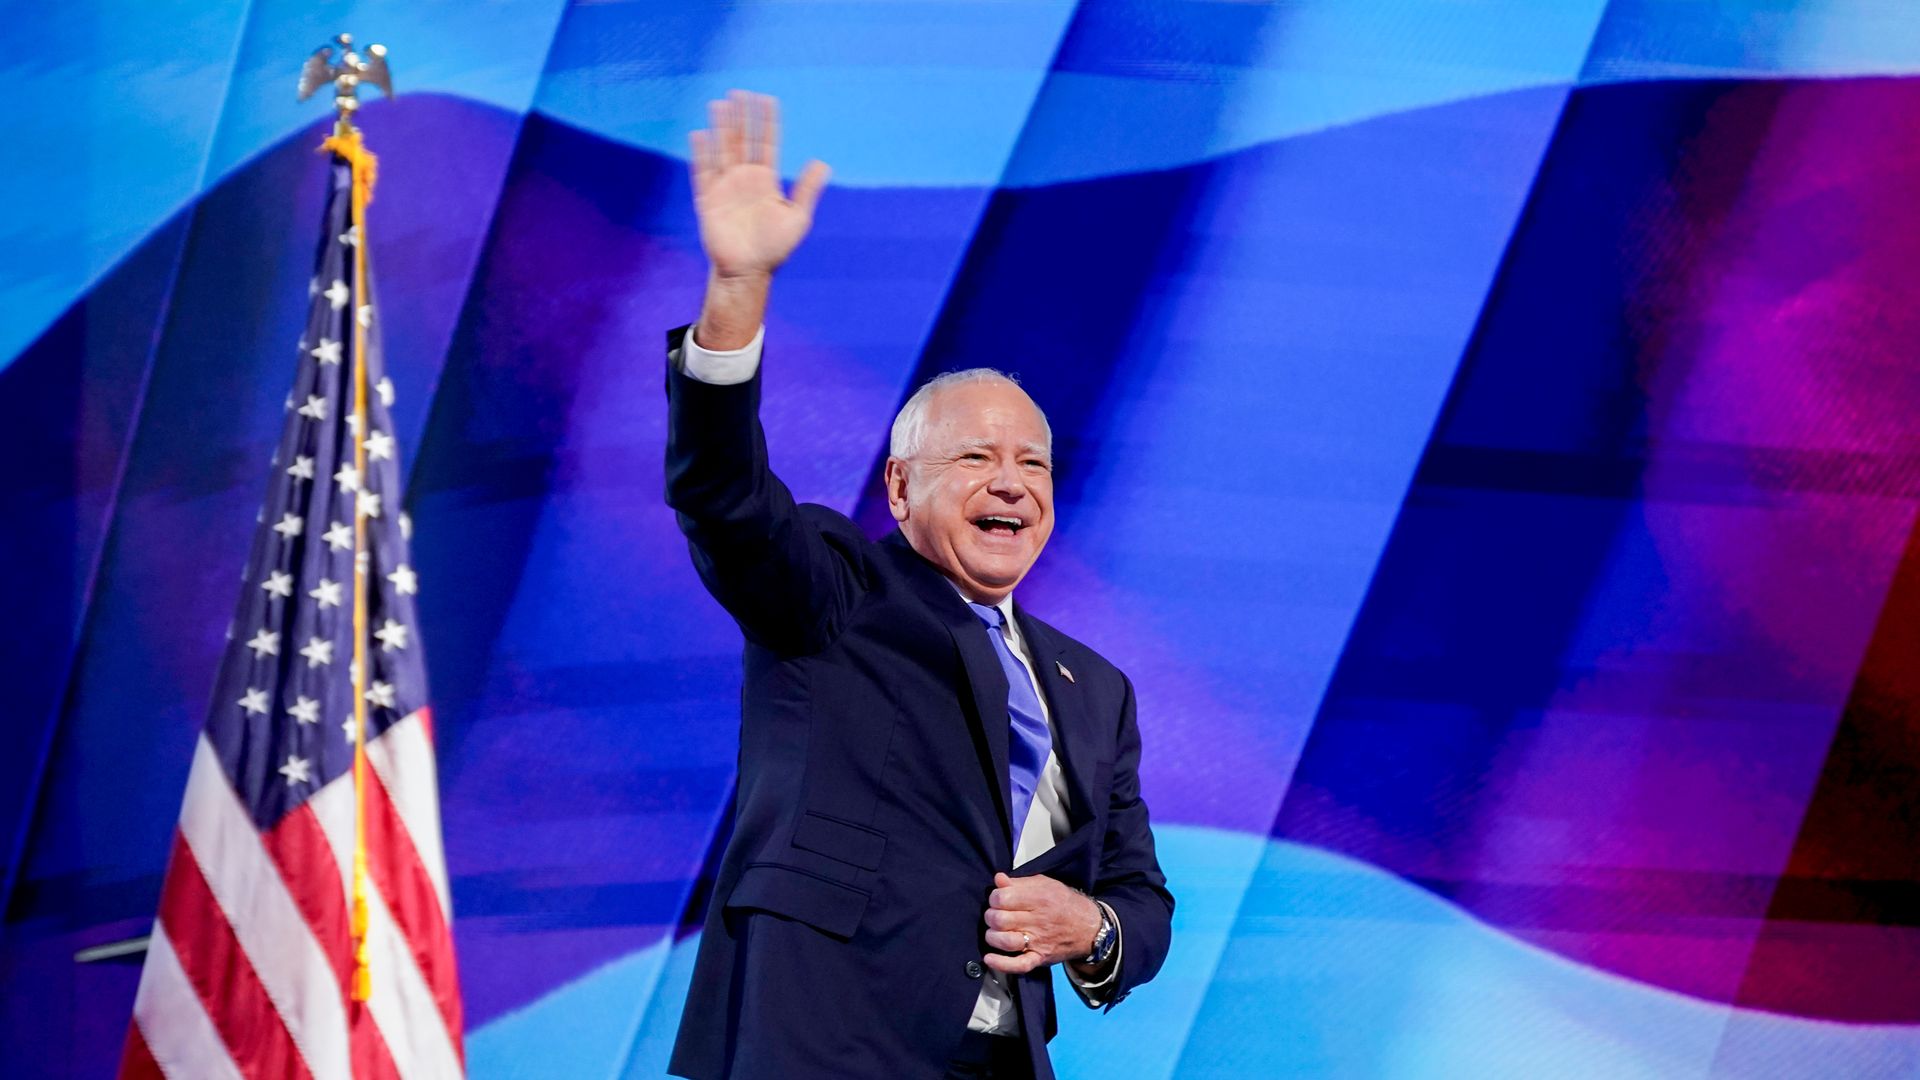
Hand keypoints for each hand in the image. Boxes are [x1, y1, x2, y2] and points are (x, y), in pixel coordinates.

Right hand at [689, 90, 829, 282]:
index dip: (766, 121)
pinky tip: (700, 134)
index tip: (767, 98)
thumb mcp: (797, 218)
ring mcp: (725, 187)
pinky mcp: (708, 200)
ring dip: (721, 127)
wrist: (748, 272)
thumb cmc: (775, 248)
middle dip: (741, 116)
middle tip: (739, 92)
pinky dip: (701, 154)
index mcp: (766, 180)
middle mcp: (744, 179)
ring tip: (719, 103)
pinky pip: (703, 172)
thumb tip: (823, 163)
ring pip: (722, 150)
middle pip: (742, 140)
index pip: (766, 143)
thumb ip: (807, 190)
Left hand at [981, 872, 1100, 975]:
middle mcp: (1038, 921)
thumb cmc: (1065, 903)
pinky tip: (989, 958)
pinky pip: (1019, 965)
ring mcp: (1039, 941)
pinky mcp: (1040, 958)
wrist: (1089, 927)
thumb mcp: (1045, 884)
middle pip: (1000, 919)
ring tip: (994, 932)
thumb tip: (998, 879)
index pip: (1002, 898)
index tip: (997, 899)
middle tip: (994, 915)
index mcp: (1039, 899)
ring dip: (992, 936)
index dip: (994, 898)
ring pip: (1005, 941)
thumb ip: (1020, 882)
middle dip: (990, 916)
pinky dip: (1002, 964)